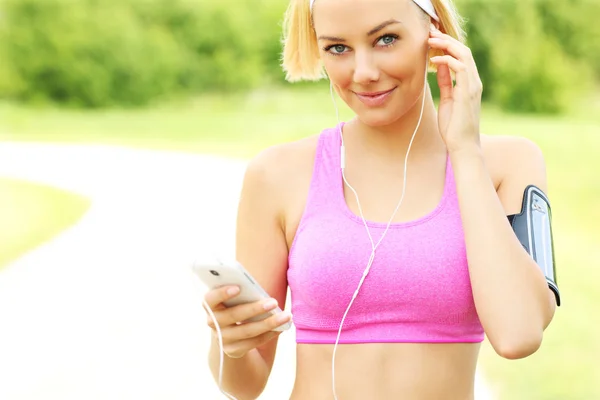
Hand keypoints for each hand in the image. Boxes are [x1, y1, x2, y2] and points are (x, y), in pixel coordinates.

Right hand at [203, 286, 291, 358]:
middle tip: (274, 302)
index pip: (210, 299)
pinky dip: (269, 334)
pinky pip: (254, 342)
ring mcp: (222, 338)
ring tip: (286, 316)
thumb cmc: (235, 305)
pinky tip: (281, 328)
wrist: (228, 333)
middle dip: (255, 309)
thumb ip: (240, 292)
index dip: (222, 293)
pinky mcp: (233, 350)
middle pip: (234, 315)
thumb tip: (257, 288)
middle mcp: (212, 323)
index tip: (238, 287)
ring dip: (269, 323)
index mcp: (210, 305)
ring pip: (247, 331)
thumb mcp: (232, 298)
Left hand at [428, 27, 482, 153]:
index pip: (461, 56)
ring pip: (464, 55)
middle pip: (463, 51)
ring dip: (446, 46)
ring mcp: (473, 86)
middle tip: (430, 34)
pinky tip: (434, 60)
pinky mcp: (467, 93)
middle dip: (446, 40)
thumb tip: (440, 67)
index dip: (448, 45)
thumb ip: (446, 83)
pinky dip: (447, 61)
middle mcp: (474, 82)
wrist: (462, 145)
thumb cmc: (454, 127)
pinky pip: (460, 68)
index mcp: (469, 83)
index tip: (432, 39)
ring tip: (431, 41)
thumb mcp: (447, 99)